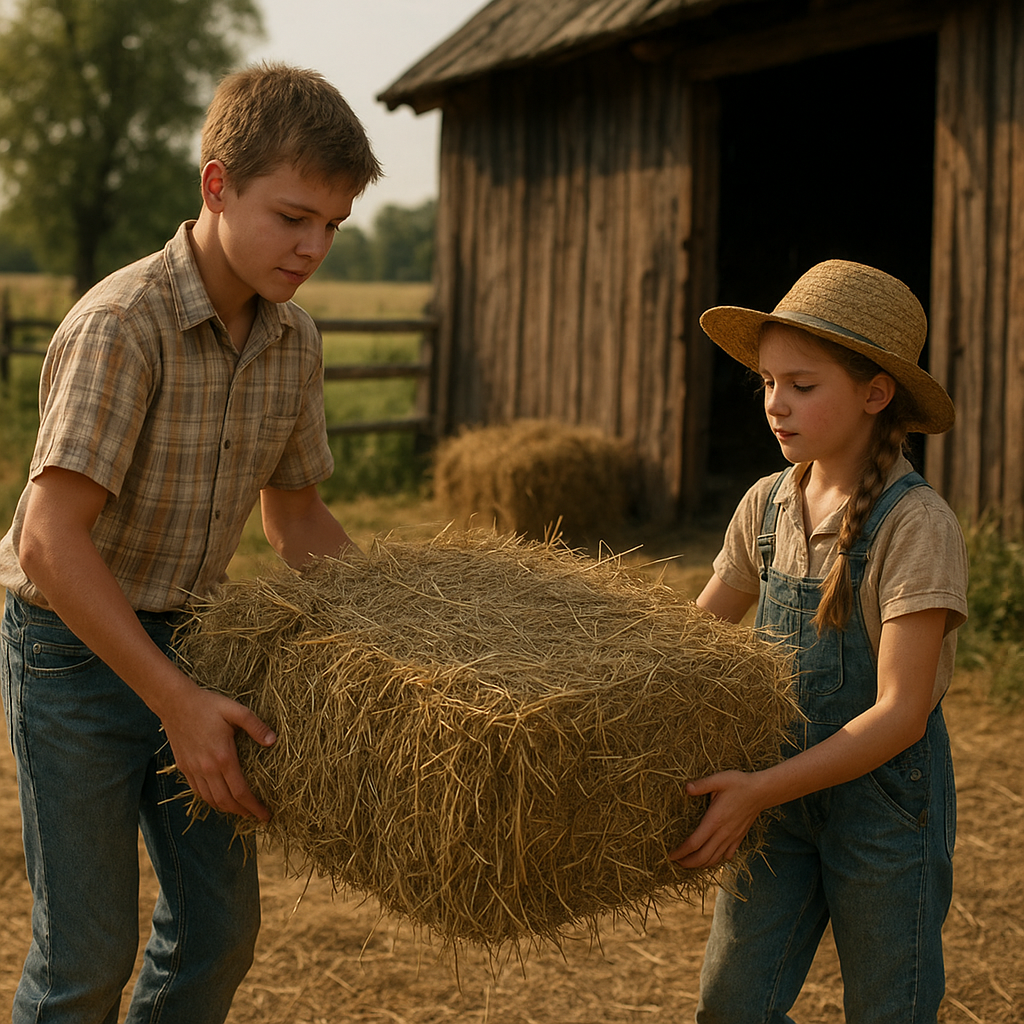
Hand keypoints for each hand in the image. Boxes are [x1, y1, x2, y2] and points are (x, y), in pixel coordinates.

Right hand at [160, 683, 275, 821]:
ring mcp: (193, 770)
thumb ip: (256, 727)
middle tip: (256, 816)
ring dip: (227, 809)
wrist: (176, 703)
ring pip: (210, 800)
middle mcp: (207, 769)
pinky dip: (211, 800)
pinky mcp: (184, 767)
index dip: (254, 807)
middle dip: (243, 812)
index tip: (266, 815)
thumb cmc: (208, 705)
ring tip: (240, 810)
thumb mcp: (237, 711)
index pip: (241, 792)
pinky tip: (219, 797)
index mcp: (223, 758)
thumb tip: (273, 742)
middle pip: (226, 802)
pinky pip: (198, 791)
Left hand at [669, 770, 764, 868]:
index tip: (671, 855)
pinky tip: (711, 857)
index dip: (681, 852)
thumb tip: (686, 788)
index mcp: (714, 820)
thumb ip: (702, 785)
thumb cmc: (739, 784)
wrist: (762, 791)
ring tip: (689, 862)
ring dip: (701, 864)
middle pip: (703, 857)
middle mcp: (723, 833)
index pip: (694, 843)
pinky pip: (727, 854)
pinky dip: (717, 859)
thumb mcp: (719, 779)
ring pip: (715, 858)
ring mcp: (732, 837)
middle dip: (688, 863)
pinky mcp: (739, 837)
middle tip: (676, 862)